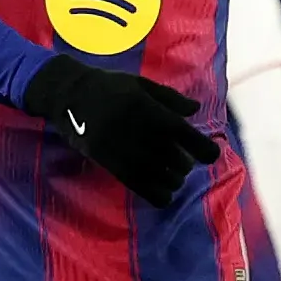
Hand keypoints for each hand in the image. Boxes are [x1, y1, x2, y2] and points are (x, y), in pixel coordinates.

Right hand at [18, 55, 218, 208]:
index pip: (183, 133)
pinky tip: (165, 196)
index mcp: (148, 108)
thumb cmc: (110, 87)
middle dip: (185, 164)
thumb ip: (170, 99)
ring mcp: (121, 148)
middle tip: (184, 161)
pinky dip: (156, 194)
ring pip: (157, 175)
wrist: (69, 94)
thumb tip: (196, 109)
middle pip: (173, 158)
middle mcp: (136, 130)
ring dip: (172, 180)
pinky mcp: (108, 162)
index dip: (202, 148)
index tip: (211, 155)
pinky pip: (137, 185)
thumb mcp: (141, 84)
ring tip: (175, 177)